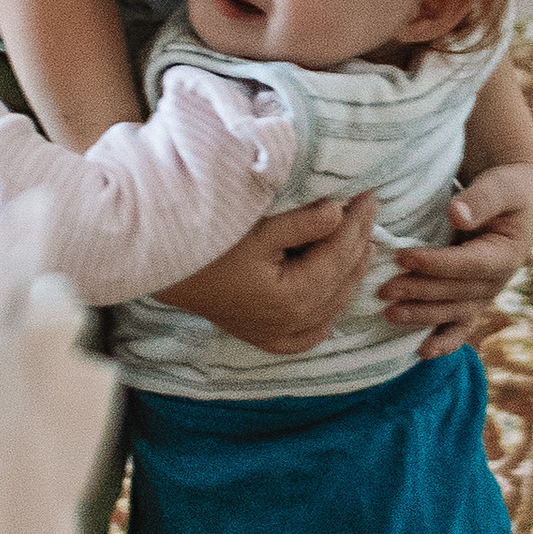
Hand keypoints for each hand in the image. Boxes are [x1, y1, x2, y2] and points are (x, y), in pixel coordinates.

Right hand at [155, 190, 375, 354]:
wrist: (163, 268)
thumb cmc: (208, 246)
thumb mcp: (259, 229)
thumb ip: (304, 224)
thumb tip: (340, 213)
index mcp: (294, 297)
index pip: (341, 254)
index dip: (359, 223)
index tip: (370, 196)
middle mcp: (293, 323)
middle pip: (342, 279)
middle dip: (359, 242)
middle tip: (369, 210)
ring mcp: (279, 334)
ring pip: (333, 305)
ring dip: (349, 272)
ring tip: (360, 242)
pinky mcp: (263, 337)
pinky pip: (309, 334)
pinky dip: (327, 315)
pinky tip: (334, 301)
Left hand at [381, 158, 532, 359]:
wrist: (522, 200)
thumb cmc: (509, 188)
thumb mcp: (501, 186)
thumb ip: (481, 200)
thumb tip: (457, 215)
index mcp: (506, 254)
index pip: (467, 264)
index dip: (435, 264)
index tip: (403, 257)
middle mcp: (496, 281)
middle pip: (455, 293)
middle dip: (419, 292)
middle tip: (383, 289)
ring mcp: (484, 294)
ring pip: (452, 312)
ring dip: (421, 316)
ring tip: (389, 314)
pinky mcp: (473, 298)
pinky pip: (460, 326)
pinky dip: (444, 342)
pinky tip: (421, 352)